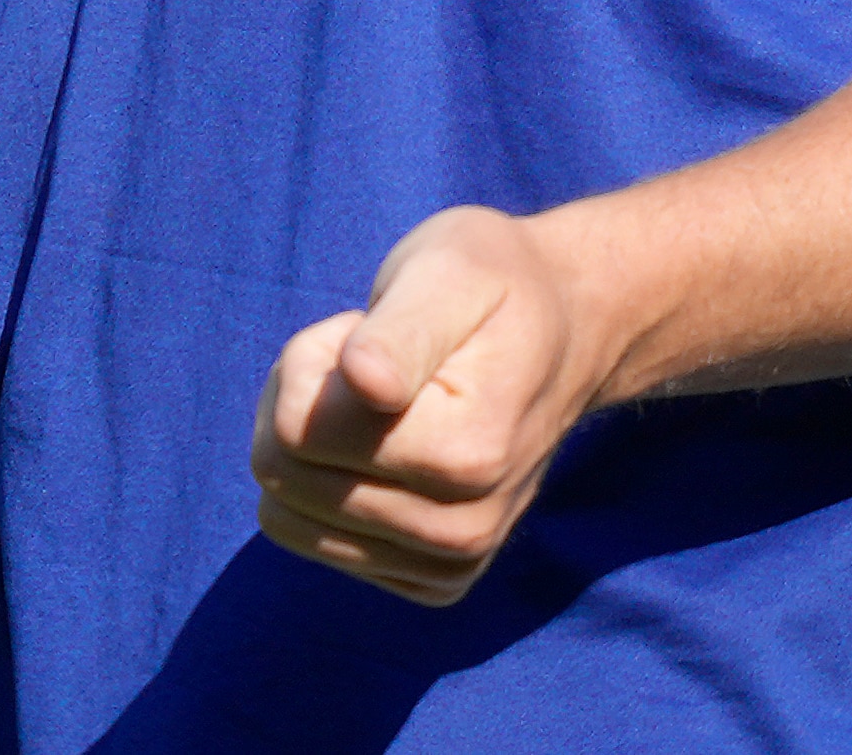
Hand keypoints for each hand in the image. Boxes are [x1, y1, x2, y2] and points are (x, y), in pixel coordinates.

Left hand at [251, 205, 624, 605]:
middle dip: (307, 402)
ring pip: (287, 514)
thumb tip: (364, 384)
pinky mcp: (433, 580)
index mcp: (464, 454)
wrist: (569, 333)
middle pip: (282, 474)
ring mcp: (450, 563)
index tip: (367, 333)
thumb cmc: (494, 287)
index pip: (293, 429)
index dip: (313, 360)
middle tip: (373, 363)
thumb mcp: (447, 270)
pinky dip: (335, 485)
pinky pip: (315, 541)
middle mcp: (462, 529)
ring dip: (315, 445)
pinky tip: (390, 445)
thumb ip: (401, 330)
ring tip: (381, 402)